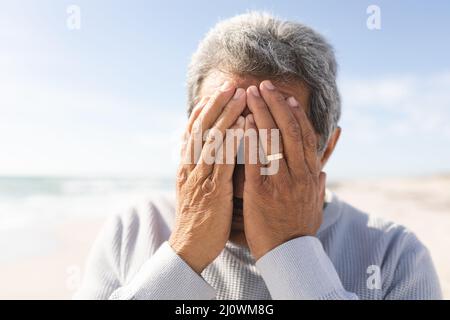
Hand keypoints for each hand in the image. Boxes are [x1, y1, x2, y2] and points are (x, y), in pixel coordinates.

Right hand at [169, 81, 245, 272]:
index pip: (193, 131)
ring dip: (226, 114)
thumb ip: (199, 168)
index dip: (204, 110)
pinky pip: (222, 161)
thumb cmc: (198, 217)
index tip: (215, 92)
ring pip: (212, 139)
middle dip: (216, 104)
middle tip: (230, 84)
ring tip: (240, 96)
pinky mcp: (212, 190)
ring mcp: (200, 177)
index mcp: (186, 166)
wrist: (190, 246)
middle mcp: (190, 167)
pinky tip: (243, 125)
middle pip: (201, 128)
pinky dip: (232, 140)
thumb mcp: (193, 188)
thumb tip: (207, 152)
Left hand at [243, 81, 325, 259]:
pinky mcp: (261, 189)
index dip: (296, 114)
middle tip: (264, 85)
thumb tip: (321, 170)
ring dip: (260, 112)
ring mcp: (281, 180)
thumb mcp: (315, 204)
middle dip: (276, 103)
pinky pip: (255, 158)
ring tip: (249, 93)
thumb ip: (317, 185)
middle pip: (289, 129)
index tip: (288, 97)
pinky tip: (241, 121)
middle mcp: (299, 172)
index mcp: (310, 174)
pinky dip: (250, 137)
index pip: (305, 136)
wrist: (288, 253)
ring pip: (272, 138)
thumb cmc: (298, 228)